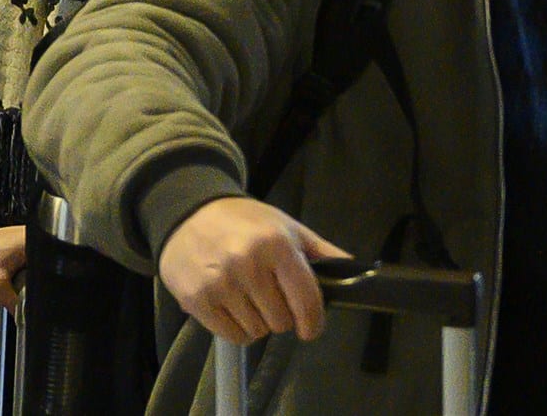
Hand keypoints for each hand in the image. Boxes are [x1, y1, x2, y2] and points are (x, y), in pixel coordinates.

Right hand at [158, 198, 348, 345]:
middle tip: (266, 294)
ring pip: (257, 332)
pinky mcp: (198, 299)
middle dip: (279, 314)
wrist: (186, 211)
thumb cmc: (243, 221)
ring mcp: (221, 283)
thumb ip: (322, 253)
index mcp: (277, 246)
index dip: (313, 323)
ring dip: (256, 321)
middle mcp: (249, 264)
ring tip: (245, 296)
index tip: (309, 327)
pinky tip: (228, 304)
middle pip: (281, 323)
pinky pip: (232, 335)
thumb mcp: (286, 227)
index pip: (307, 303)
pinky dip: (235, 327)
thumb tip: (360, 273)